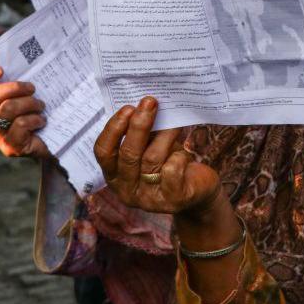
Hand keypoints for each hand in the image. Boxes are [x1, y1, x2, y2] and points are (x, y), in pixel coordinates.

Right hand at [0, 65, 48, 158]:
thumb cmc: (43, 110)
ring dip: (30, 103)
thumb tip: (31, 45)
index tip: (1, 70)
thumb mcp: (33, 90)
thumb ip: (24, 74)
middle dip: (13, 88)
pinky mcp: (10, 146)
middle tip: (32, 88)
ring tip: (41, 106)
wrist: (57, 140)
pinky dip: (35, 119)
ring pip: (6, 109)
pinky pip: (20, 125)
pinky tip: (42, 121)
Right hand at [93, 96, 220, 216]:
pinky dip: (179, 156)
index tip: (128, 108)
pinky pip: (172, 171)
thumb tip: (145, 104)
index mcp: (115, 175)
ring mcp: (148, 199)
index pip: (103, 152)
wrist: (199, 191)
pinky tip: (186, 154)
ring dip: (164, 135)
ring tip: (175, 121)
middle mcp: (127, 190)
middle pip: (127, 155)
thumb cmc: (171, 163)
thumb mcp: (153, 148)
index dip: (113, 129)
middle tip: (150, 102)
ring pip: (151, 159)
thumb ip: (144, 134)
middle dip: (138, 125)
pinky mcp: (172, 200)